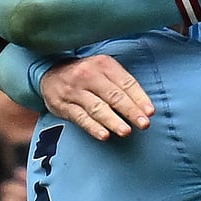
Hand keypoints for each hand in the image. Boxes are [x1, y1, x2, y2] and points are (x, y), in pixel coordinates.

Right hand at [40, 56, 154, 139]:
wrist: (50, 72)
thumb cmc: (87, 74)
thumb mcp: (104, 69)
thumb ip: (122, 83)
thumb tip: (144, 106)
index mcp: (104, 64)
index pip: (126, 83)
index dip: (139, 98)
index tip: (150, 112)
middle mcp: (88, 75)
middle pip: (114, 95)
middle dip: (130, 111)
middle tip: (144, 124)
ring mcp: (74, 90)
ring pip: (97, 107)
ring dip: (113, 120)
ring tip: (126, 131)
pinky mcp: (63, 105)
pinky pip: (80, 117)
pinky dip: (93, 127)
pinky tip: (104, 135)